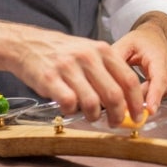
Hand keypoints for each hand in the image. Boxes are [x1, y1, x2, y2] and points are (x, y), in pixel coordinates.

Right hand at [10, 27, 145, 125]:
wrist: (28, 44)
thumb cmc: (63, 52)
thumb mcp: (90, 51)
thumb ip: (108, 70)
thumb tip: (127, 99)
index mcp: (102, 50)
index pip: (129, 79)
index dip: (136, 102)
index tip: (138, 116)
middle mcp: (88, 57)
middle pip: (114, 94)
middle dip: (118, 114)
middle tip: (116, 123)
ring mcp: (69, 67)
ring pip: (93, 102)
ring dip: (94, 116)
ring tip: (91, 116)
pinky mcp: (50, 78)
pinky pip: (69, 103)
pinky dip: (72, 111)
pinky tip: (69, 108)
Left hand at [112, 12, 166, 113]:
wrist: (154, 37)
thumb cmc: (141, 41)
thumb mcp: (126, 44)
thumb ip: (116, 58)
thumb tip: (104, 73)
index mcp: (158, 58)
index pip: (160, 79)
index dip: (155, 95)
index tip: (149, 109)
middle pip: (157, 91)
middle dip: (140, 101)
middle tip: (120, 108)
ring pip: (157, 97)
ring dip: (141, 100)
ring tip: (124, 98)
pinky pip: (156, 98)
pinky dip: (144, 99)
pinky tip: (131, 96)